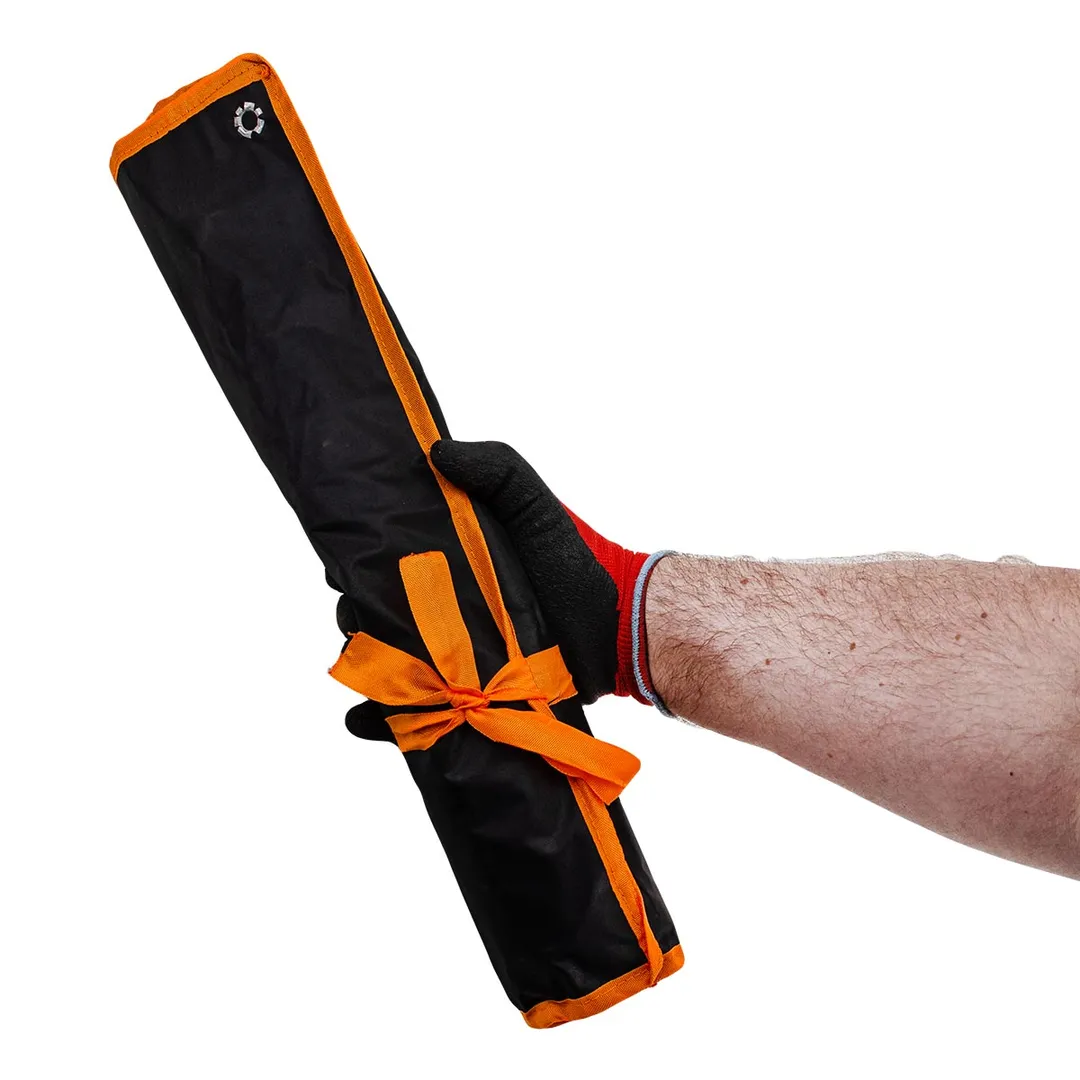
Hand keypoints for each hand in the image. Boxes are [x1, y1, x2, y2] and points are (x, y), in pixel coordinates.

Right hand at [343, 439, 667, 739]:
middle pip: (379, 614)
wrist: (618, 632)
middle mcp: (447, 609)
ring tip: (365, 666)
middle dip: (357, 618)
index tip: (342, 566)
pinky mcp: (467, 699)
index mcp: (452, 563)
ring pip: (390, 664)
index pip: (386, 562)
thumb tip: (435, 451)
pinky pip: (416, 713)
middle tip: (358, 620)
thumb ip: (497, 470)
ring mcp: (455, 657)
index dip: (358, 564)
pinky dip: (380, 719)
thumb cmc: (577, 563)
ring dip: (367, 667)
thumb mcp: (536, 506)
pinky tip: (360, 719)